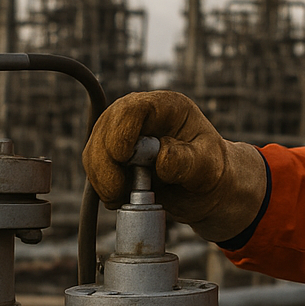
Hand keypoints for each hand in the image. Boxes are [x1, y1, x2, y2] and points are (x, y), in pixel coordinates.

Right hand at [82, 91, 266, 241]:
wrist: (204, 189)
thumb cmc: (210, 171)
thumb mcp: (208, 167)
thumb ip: (187, 161)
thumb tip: (161, 158)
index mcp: (169, 108)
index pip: (134, 107)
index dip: (121, 130)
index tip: (122, 157)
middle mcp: (142, 115)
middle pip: (106, 127)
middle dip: (105, 161)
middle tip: (117, 190)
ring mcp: (124, 133)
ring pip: (95, 149)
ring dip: (101, 176)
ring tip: (121, 197)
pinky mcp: (113, 154)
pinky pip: (95, 167)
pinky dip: (101, 184)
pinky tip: (118, 197)